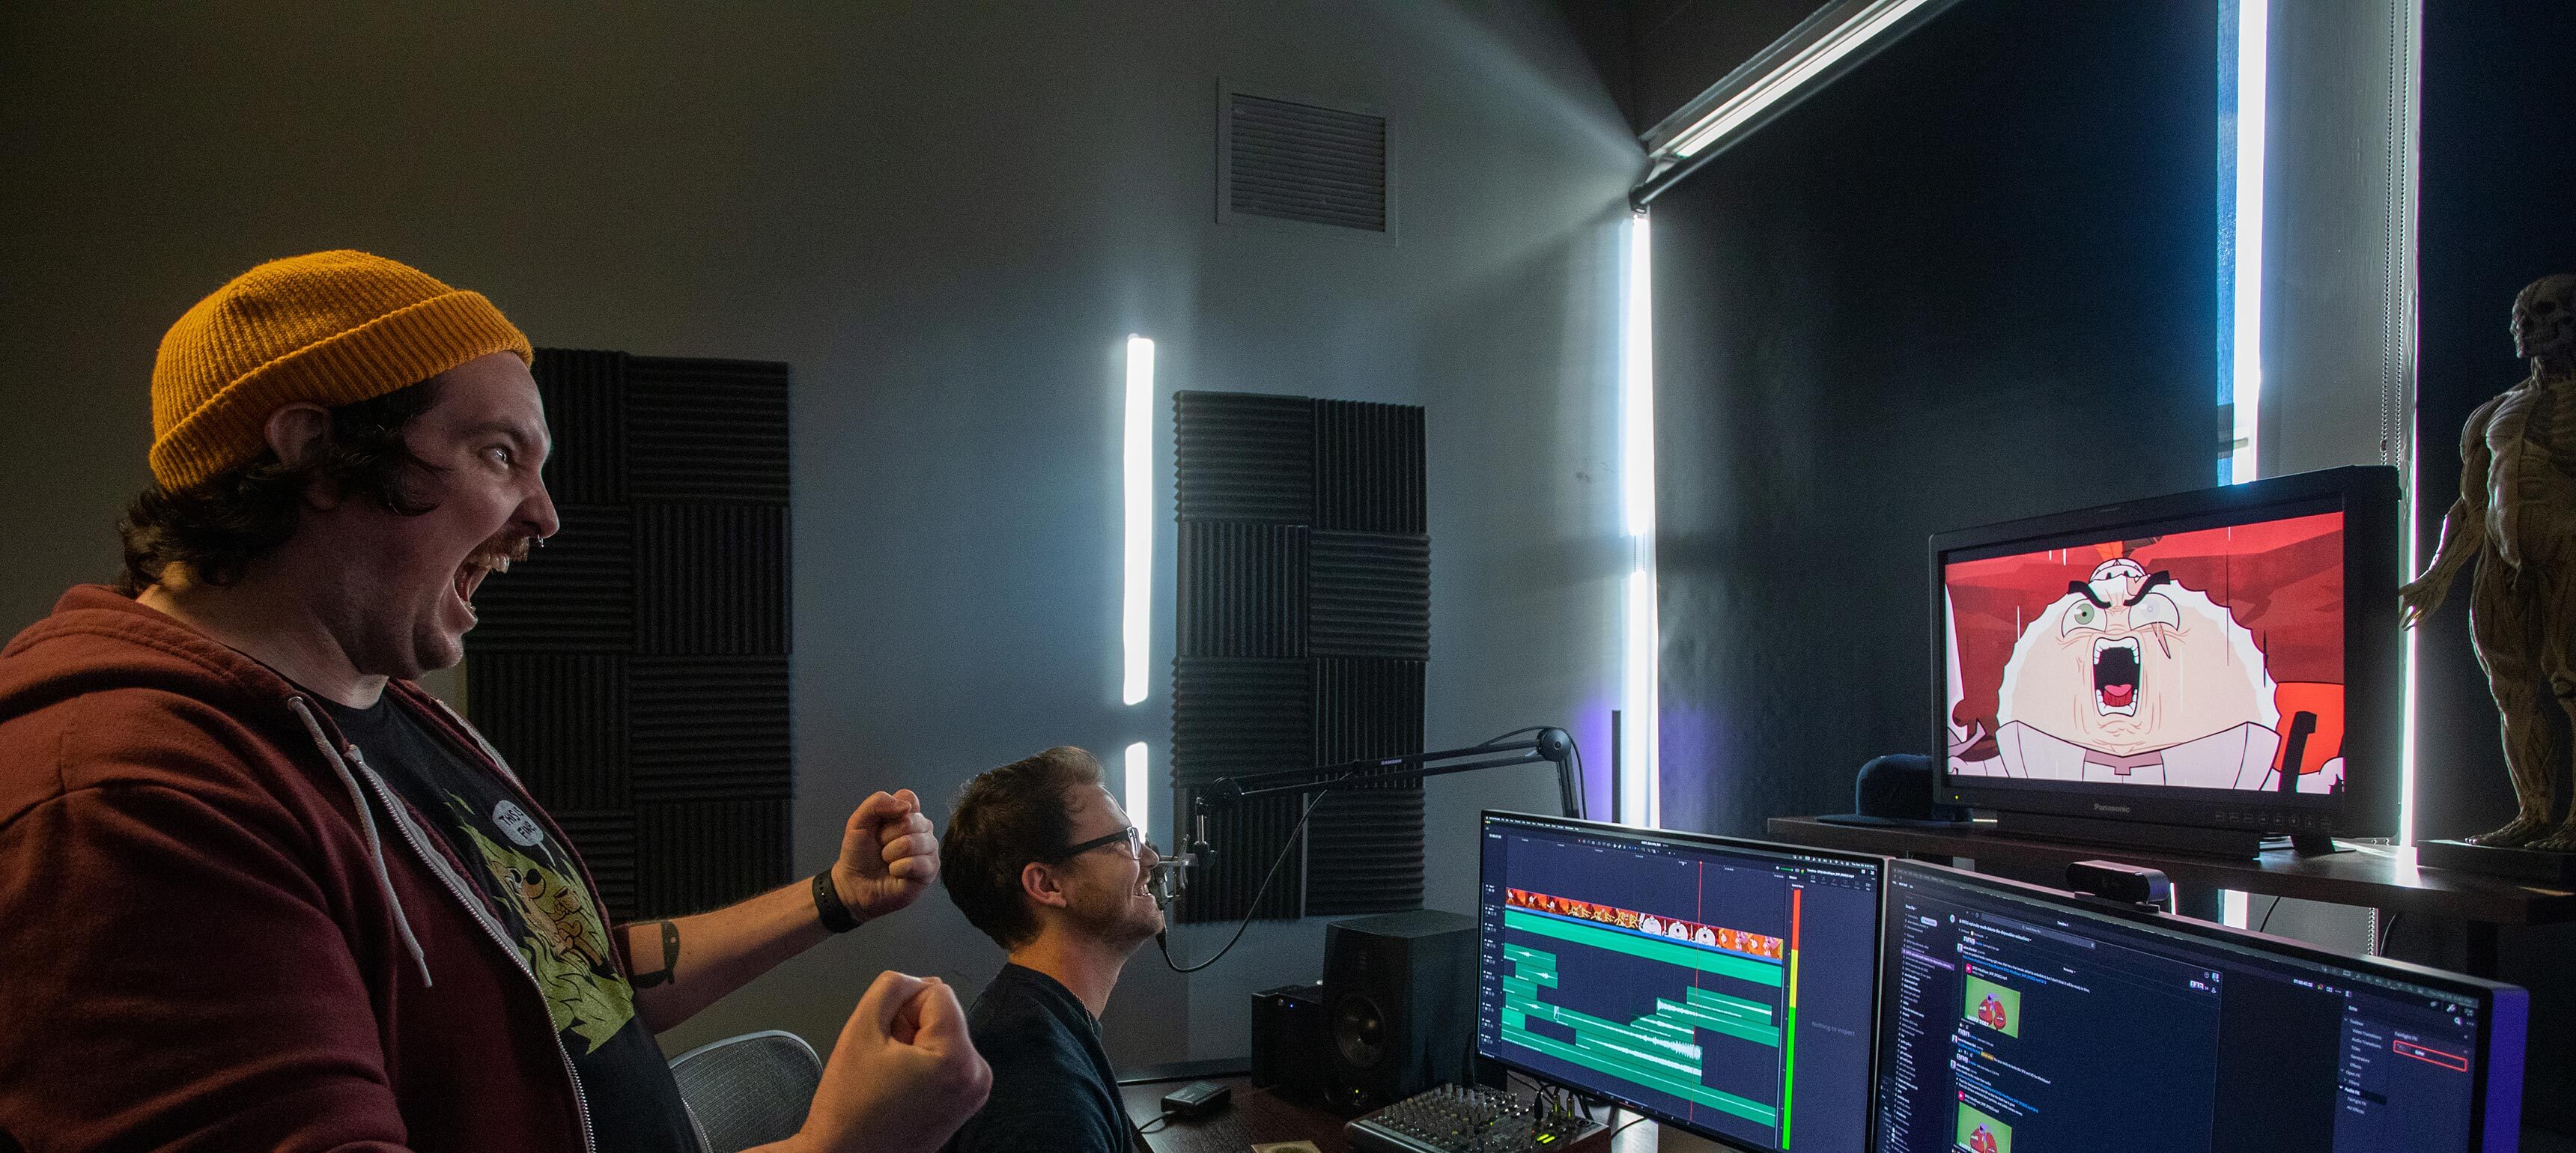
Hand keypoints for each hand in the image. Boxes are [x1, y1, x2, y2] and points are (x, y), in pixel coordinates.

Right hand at [792, 972, 990, 1152]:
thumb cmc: (848, 1105)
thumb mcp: (860, 1029)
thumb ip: (890, 988)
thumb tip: (912, 980)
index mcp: (958, 1058)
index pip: (937, 991)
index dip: (902, 1005)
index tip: (883, 1037)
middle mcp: (978, 1074)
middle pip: (944, 1013)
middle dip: (910, 1025)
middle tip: (882, 1059)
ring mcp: (976, 1091)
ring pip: (944, 1033)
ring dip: (915, 1042)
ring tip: (889, 1074)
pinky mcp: (967, 1101)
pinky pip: (947, 1057)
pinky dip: (923, 1061)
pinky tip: (900, 1084)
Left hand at [833, 789, 937, 921]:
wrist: (854, 884)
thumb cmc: (858, 853)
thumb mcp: (858, 822)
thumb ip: (876, 803)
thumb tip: (907, 807)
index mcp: (907, 813)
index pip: (909, 799)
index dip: (889, 813)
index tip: (879, 826)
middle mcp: (922, 828)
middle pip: (910, 822)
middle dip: (886, 837)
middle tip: (881, 847)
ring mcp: (929, 848)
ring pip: (912, 843)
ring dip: (890, 854)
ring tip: (886, 861)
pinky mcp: (930, 870)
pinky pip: (916, 864)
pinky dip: (898, 869)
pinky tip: (895, 873)